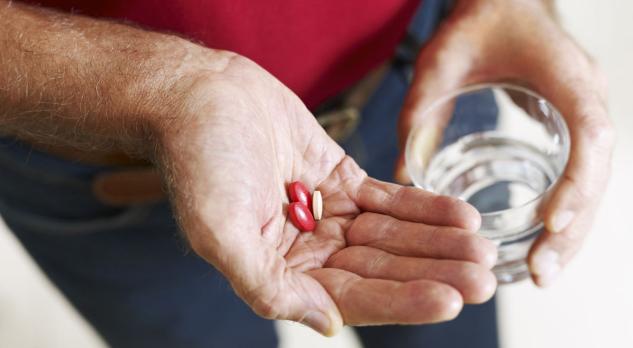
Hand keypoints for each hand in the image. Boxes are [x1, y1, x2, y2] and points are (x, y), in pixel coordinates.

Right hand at [154, 53, 497, 335]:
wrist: (199, 97)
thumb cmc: (197, 162)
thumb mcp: (220, 231)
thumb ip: (266, 285)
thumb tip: (324, 323)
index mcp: (280, 272)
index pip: (352, 295)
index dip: (401, 299)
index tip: (450, 298)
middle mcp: (309, 249)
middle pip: (383, 267)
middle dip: (433, 272)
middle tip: (483, 276)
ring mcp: (329, 213)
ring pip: (393, 235)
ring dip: (438, 241)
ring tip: (482, 245)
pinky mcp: (341, 178)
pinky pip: (389, 198)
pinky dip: (423, 206)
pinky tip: (459, 214)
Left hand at [394, 0, 614, 286]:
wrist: (506, 3)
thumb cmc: (478, 23)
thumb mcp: (442, 60)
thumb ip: (422, 109)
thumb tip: (402, 176)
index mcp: (566, 75)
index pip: (588, 130)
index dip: (577, 180)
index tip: (552, 222)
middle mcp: (587, 97)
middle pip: (597, 171)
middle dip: (573, 227)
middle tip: (540, 273)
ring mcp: (585, 114)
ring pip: (593, 182)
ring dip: (573, 231)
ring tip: (540, 274)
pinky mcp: (572, 128)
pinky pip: (579, 177)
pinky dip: (567, 213)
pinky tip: (543, 245)